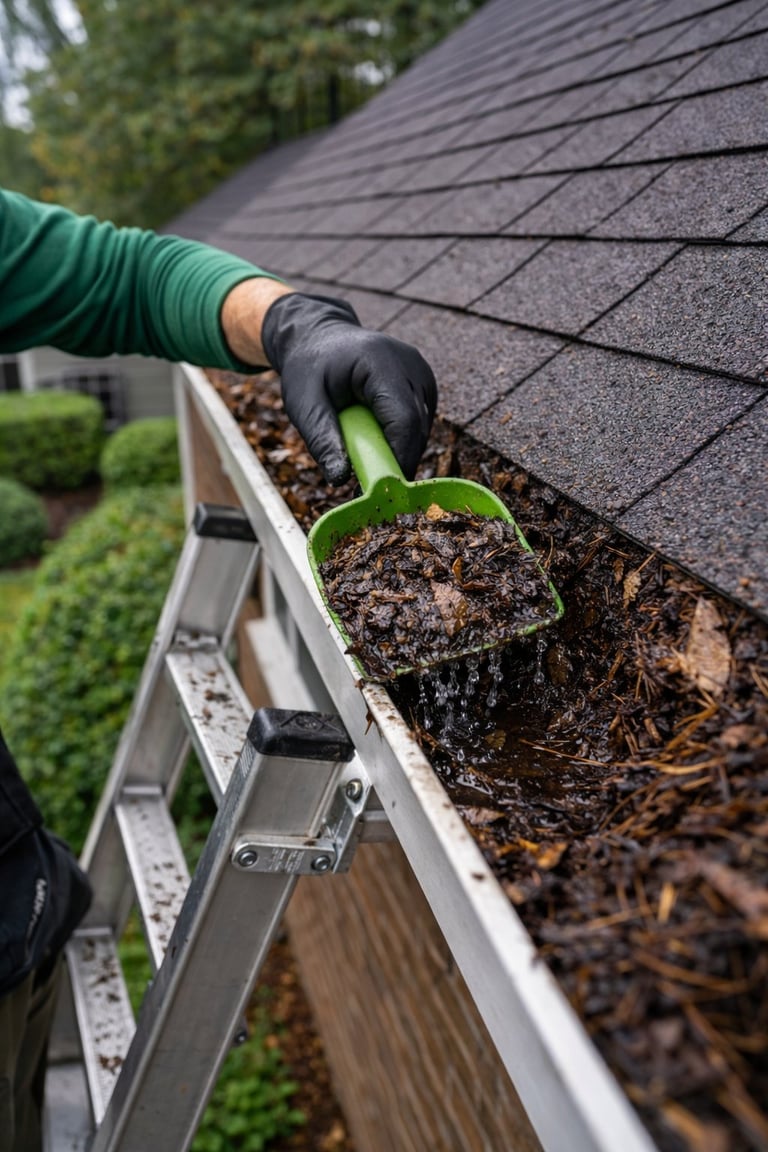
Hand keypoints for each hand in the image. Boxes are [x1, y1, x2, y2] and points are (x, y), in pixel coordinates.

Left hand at [261, 293, 436, 485]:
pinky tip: (376, 439)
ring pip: (422, 429)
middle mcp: (411, 363)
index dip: (398, 459)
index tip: (380, 491)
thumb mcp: (303, 402)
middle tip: (368, 488)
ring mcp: (421, 373)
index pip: (404, 419)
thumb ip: (320, 439)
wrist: (319, 336)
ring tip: (366, 459)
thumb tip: (340, 480)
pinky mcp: (423, 384)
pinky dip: (401, 439)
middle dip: (397, 462)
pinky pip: (420, 423)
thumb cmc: (309, 367)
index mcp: (381, 361)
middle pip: (418, 428)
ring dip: (398, 451)